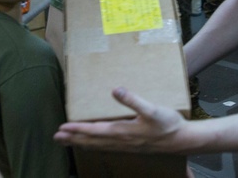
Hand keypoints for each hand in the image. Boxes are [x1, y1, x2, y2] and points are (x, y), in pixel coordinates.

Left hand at [53, 87, 186, 153]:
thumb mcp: (152, 109)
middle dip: (73, 138)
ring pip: (97, 146)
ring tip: (66, 141)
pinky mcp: (130, 146)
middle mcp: (121, 141)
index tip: (62, 127)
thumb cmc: (168, 124)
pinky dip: (93, 146)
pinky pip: (106, 148)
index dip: (77, 129)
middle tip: (56, 137)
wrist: (182, 140)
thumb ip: (133, 100)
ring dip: (80, 143)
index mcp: (123, 131)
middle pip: (91, 141)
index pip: (94, 131)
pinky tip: (91, 144)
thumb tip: (116, 89)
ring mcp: (125, 146)